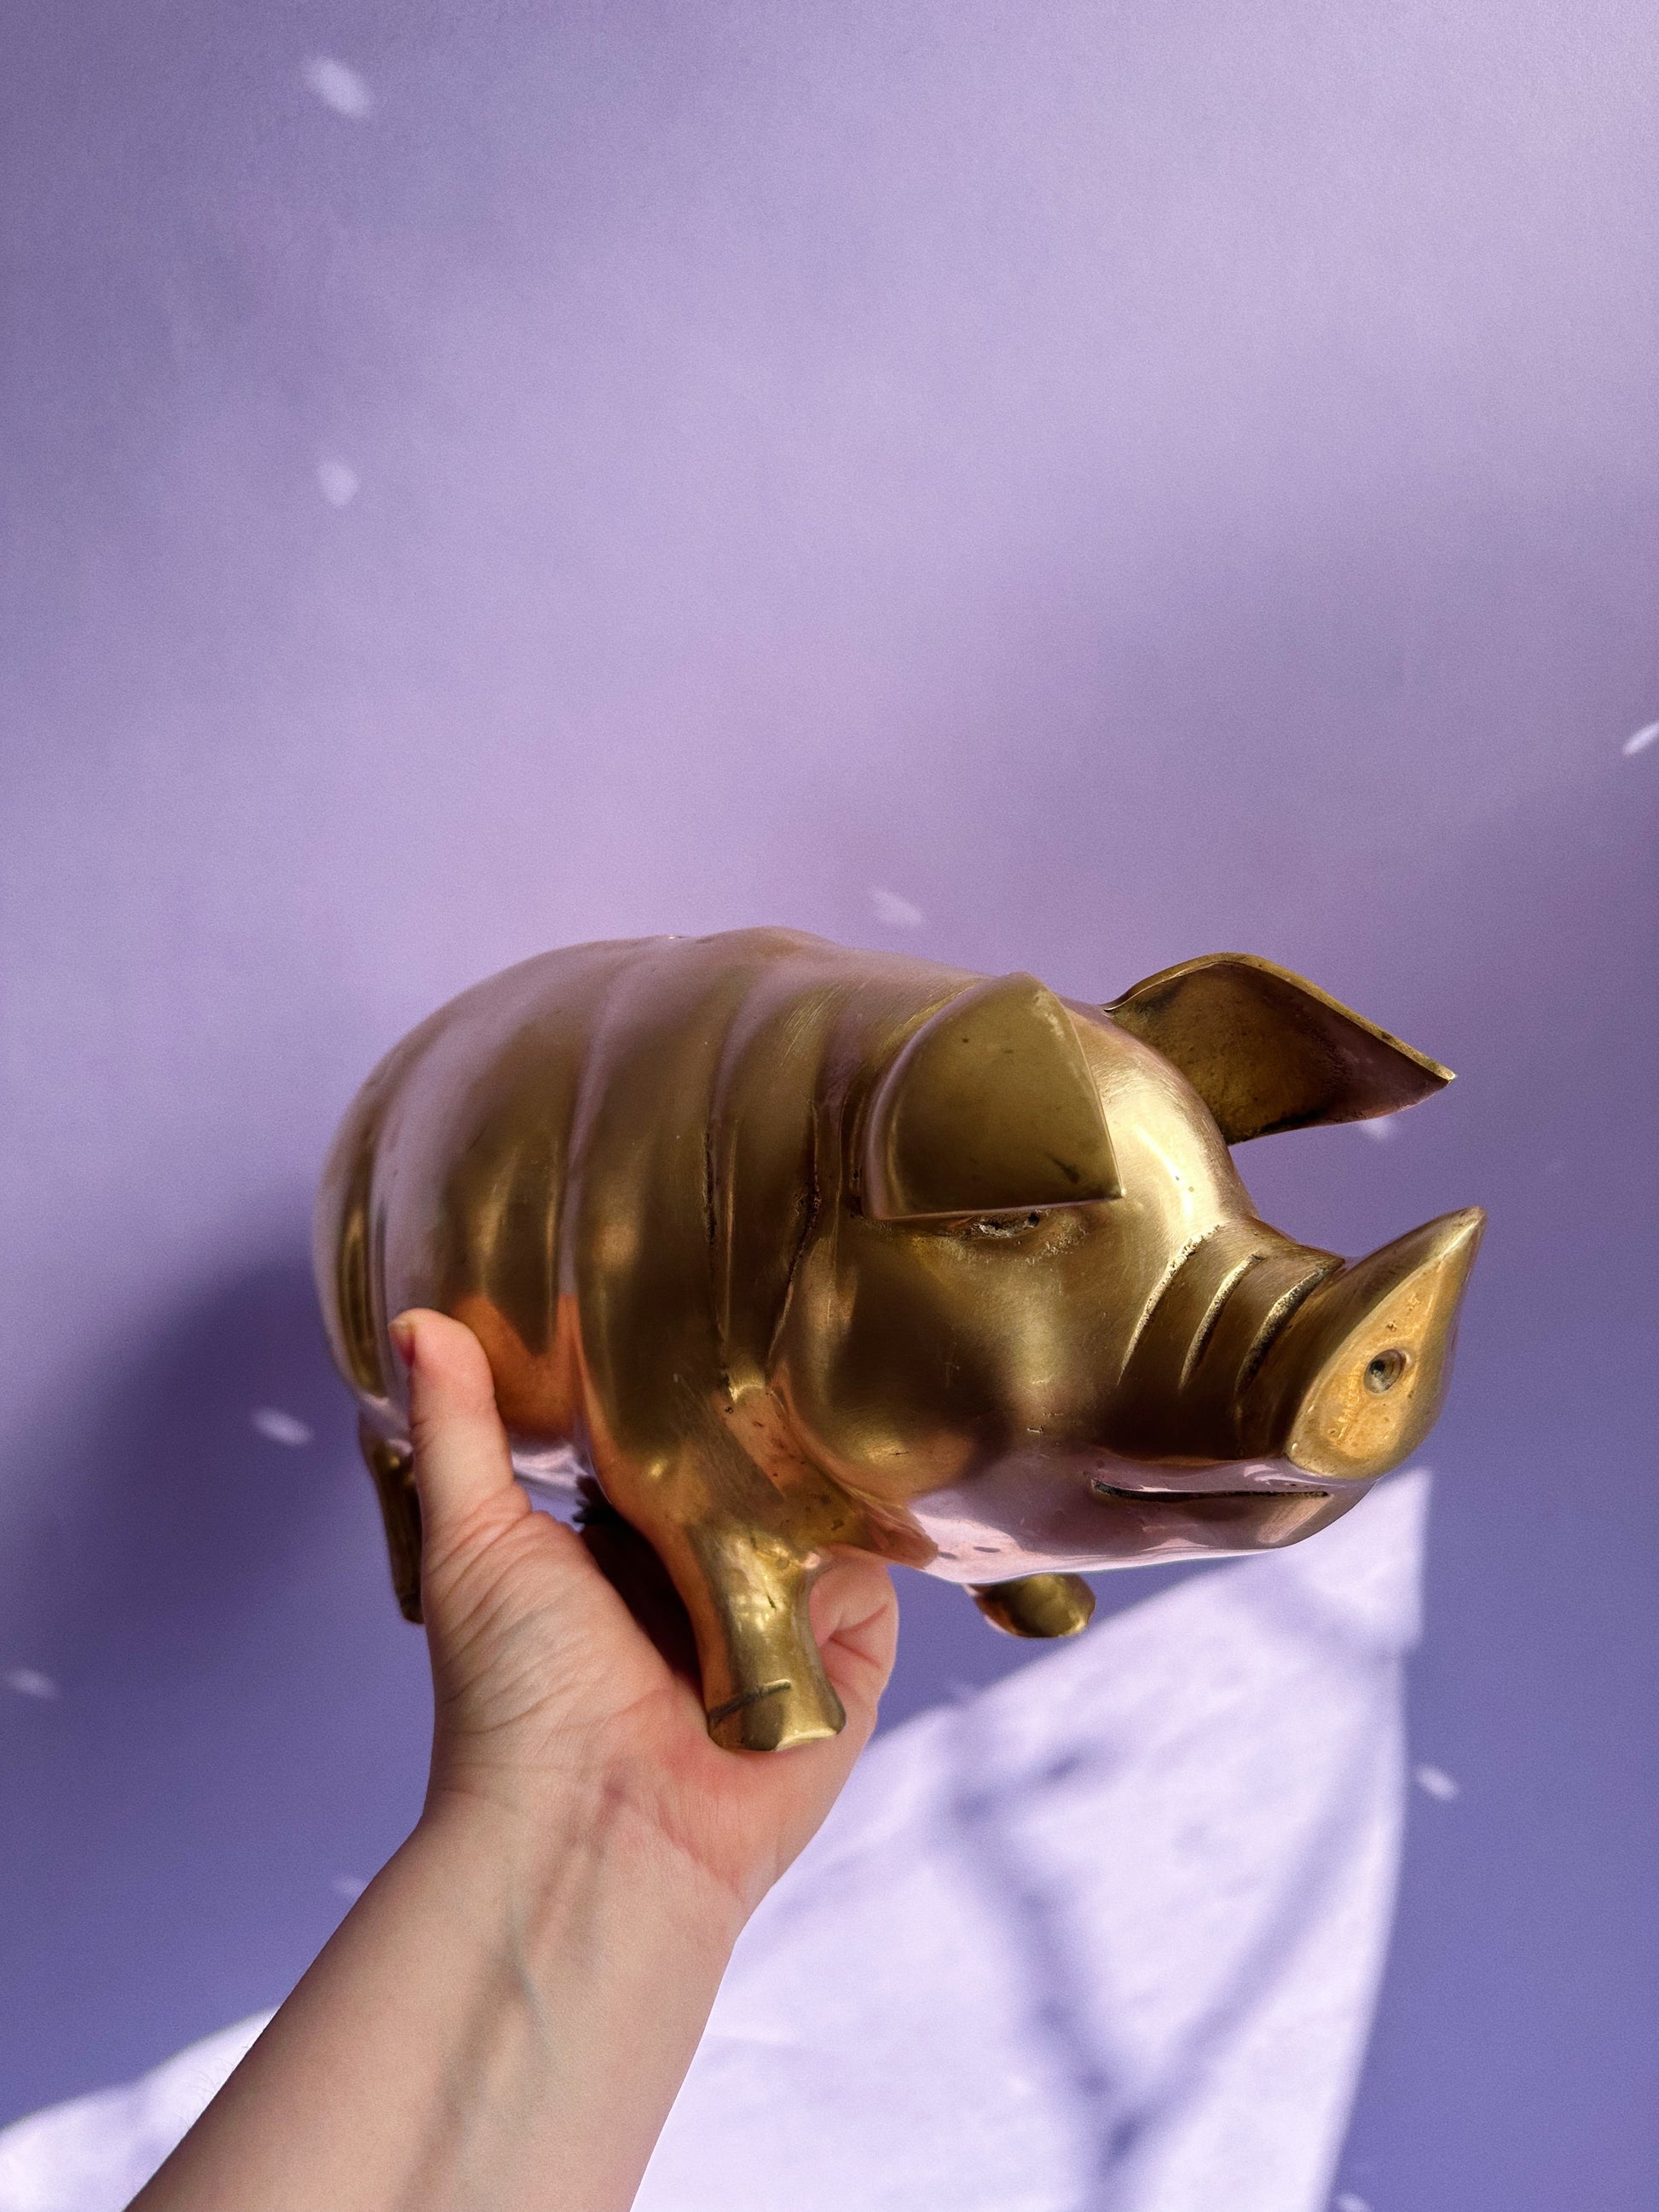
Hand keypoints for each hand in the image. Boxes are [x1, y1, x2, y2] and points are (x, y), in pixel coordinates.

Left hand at [391, 1309, 898, 1925]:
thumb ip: (461, 1429)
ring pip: (824, 1523)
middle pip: (760, 1480)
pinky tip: (842, 1526)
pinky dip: (855, 1568)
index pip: (674, 1446)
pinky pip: (873, 1593)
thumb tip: (422, 1318)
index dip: (688, 1391)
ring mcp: (778, 1630)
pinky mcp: (842, 1677)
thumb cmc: (514, 1695)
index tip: (707, 1302)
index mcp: (620, 1551)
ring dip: (818, 1492)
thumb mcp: (474, 1537)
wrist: (591, 1833)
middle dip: (770, 1432)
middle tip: (786, 1344)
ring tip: (822, 1431)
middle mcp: (704, 1585)